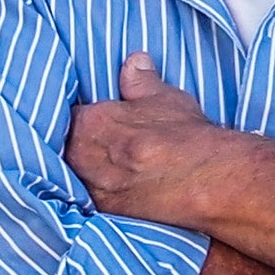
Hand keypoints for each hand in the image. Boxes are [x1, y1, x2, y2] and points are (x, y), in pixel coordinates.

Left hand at [66, 53, 248, 226]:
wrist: (208, 181)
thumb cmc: (187, 137)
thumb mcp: (164, 98)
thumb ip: (140, 81)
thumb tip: (134, 61)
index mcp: (90, 121)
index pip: (69, 117)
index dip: (81, 121)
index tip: (93, 125)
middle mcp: (81, 156)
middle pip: (66, 148)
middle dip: (79, 146)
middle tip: (102, 148)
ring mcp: (89, 187)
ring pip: (73, 175)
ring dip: (85, 172)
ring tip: (108, 170)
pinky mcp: (102, 213)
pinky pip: (86, 200)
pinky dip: (95, 194)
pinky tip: (112, 191)